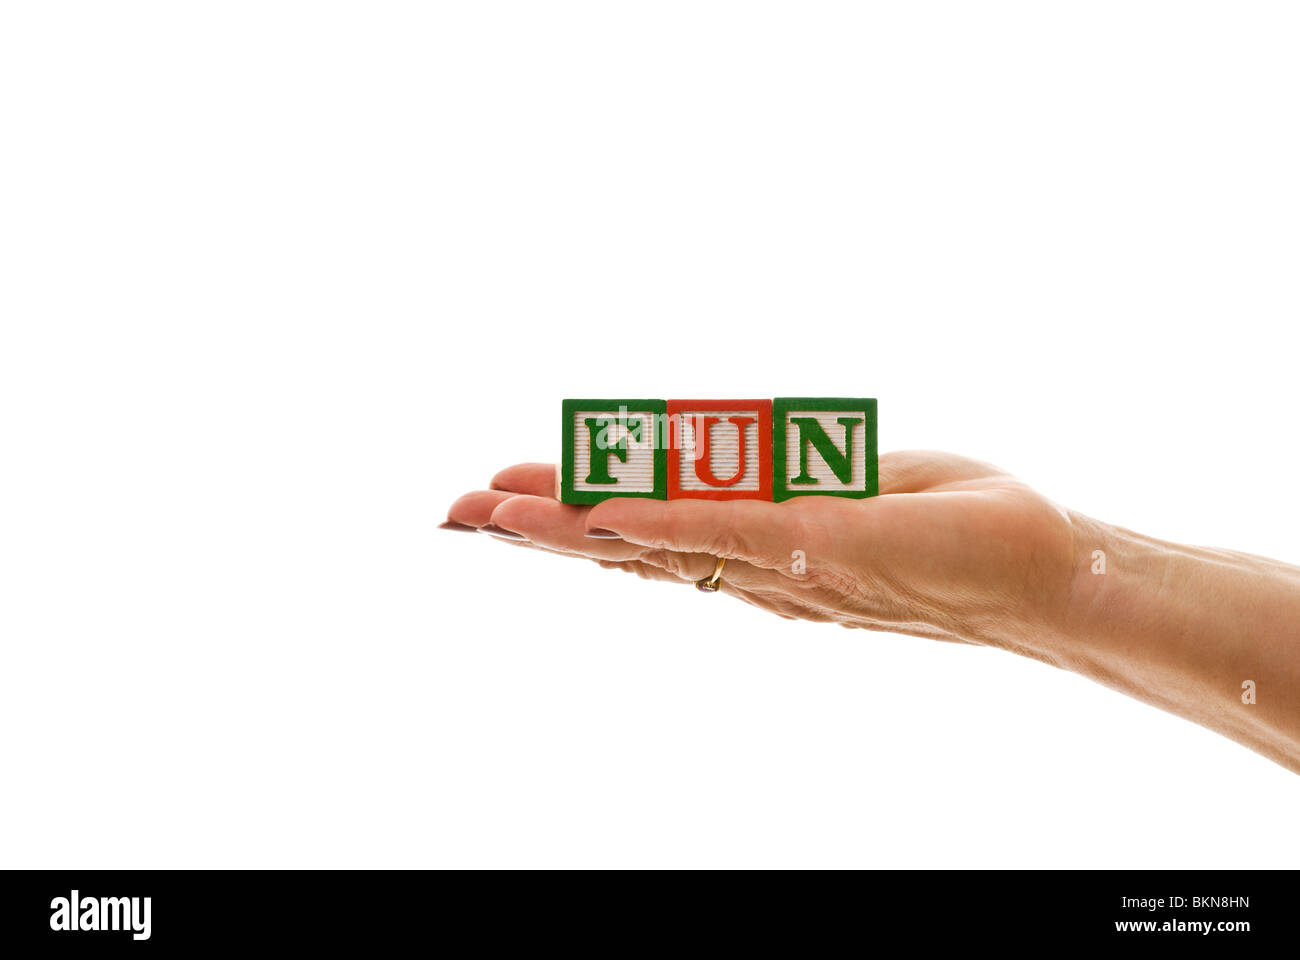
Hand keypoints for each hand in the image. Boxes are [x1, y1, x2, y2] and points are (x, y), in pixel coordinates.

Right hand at [442, 451, 1076, 654]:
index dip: (571, 519)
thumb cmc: (954, 529)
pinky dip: (655, 522)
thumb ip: (774, 488)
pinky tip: (598, 512)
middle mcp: (757, 567)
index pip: (646, 532)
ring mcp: (783, 560)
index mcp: (758, 548)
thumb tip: (714, 472)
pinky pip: (725, 534)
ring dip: (570, 528)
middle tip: (454, 515)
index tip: (498, 500)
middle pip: (630, 546)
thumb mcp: (848, 489)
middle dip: (540, 530)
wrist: (1045, 570)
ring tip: (490, 513)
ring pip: (656, 543)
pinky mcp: (821, 546)